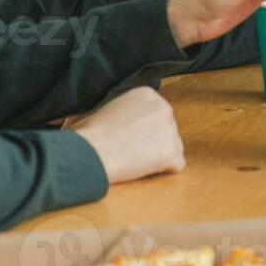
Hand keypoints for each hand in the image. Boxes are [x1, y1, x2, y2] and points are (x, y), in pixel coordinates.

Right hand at [69, 86, 184, 182]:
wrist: (90, 151)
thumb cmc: (88, 132)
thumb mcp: (104, 107)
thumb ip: (121, 109)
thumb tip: (111, 115)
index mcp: (147, 94)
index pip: (156, 113)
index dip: (143, 128)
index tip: (128, 136)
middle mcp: (163, 107)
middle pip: (166, 128)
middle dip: (153, 141)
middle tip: (131, 150)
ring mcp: (170, 130)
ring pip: (173, 146)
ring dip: (159, 156)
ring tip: (135, 160)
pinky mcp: (172, 152)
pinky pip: (176, 165)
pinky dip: (163, 171)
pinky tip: (144, 169)